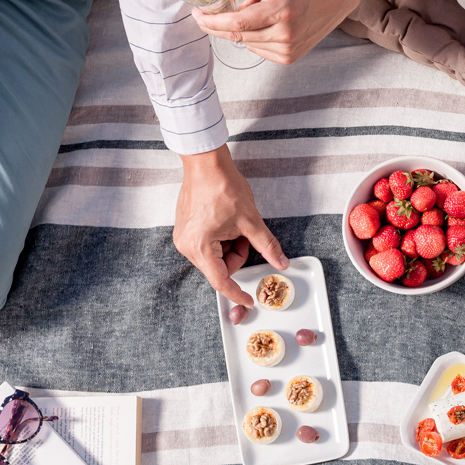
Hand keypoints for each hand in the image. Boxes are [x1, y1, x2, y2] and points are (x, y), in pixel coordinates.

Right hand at [174, 144, 286, 304]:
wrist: (206, 164)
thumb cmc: (223, 187)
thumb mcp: (251, 220)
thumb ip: (267, 246)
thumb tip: (281, 263)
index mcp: (199, 247)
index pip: (220, 281)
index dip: (237, 292)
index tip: (249, 300)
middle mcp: (186, 246)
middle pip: (218, 268)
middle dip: (237, 256)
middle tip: (244, 236)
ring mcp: (183, 238)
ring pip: (214, 258)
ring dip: (230, 247)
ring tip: (233, 225)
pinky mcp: (185, 230)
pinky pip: (207, 247)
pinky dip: (221, 240)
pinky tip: (225, 223)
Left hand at [192, 0, 377, 64]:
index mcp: (283, 10)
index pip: (238, 23)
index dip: (212, 20)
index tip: (197, 14)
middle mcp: (287, 34)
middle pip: (238, 36)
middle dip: (220, 23)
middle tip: (213, 9)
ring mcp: (291, 48)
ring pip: (247, 44)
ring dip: (242, 27)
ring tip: (258, 5)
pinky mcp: (292, 56)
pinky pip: (259, 50)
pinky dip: (253, 36)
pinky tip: (265, 21)